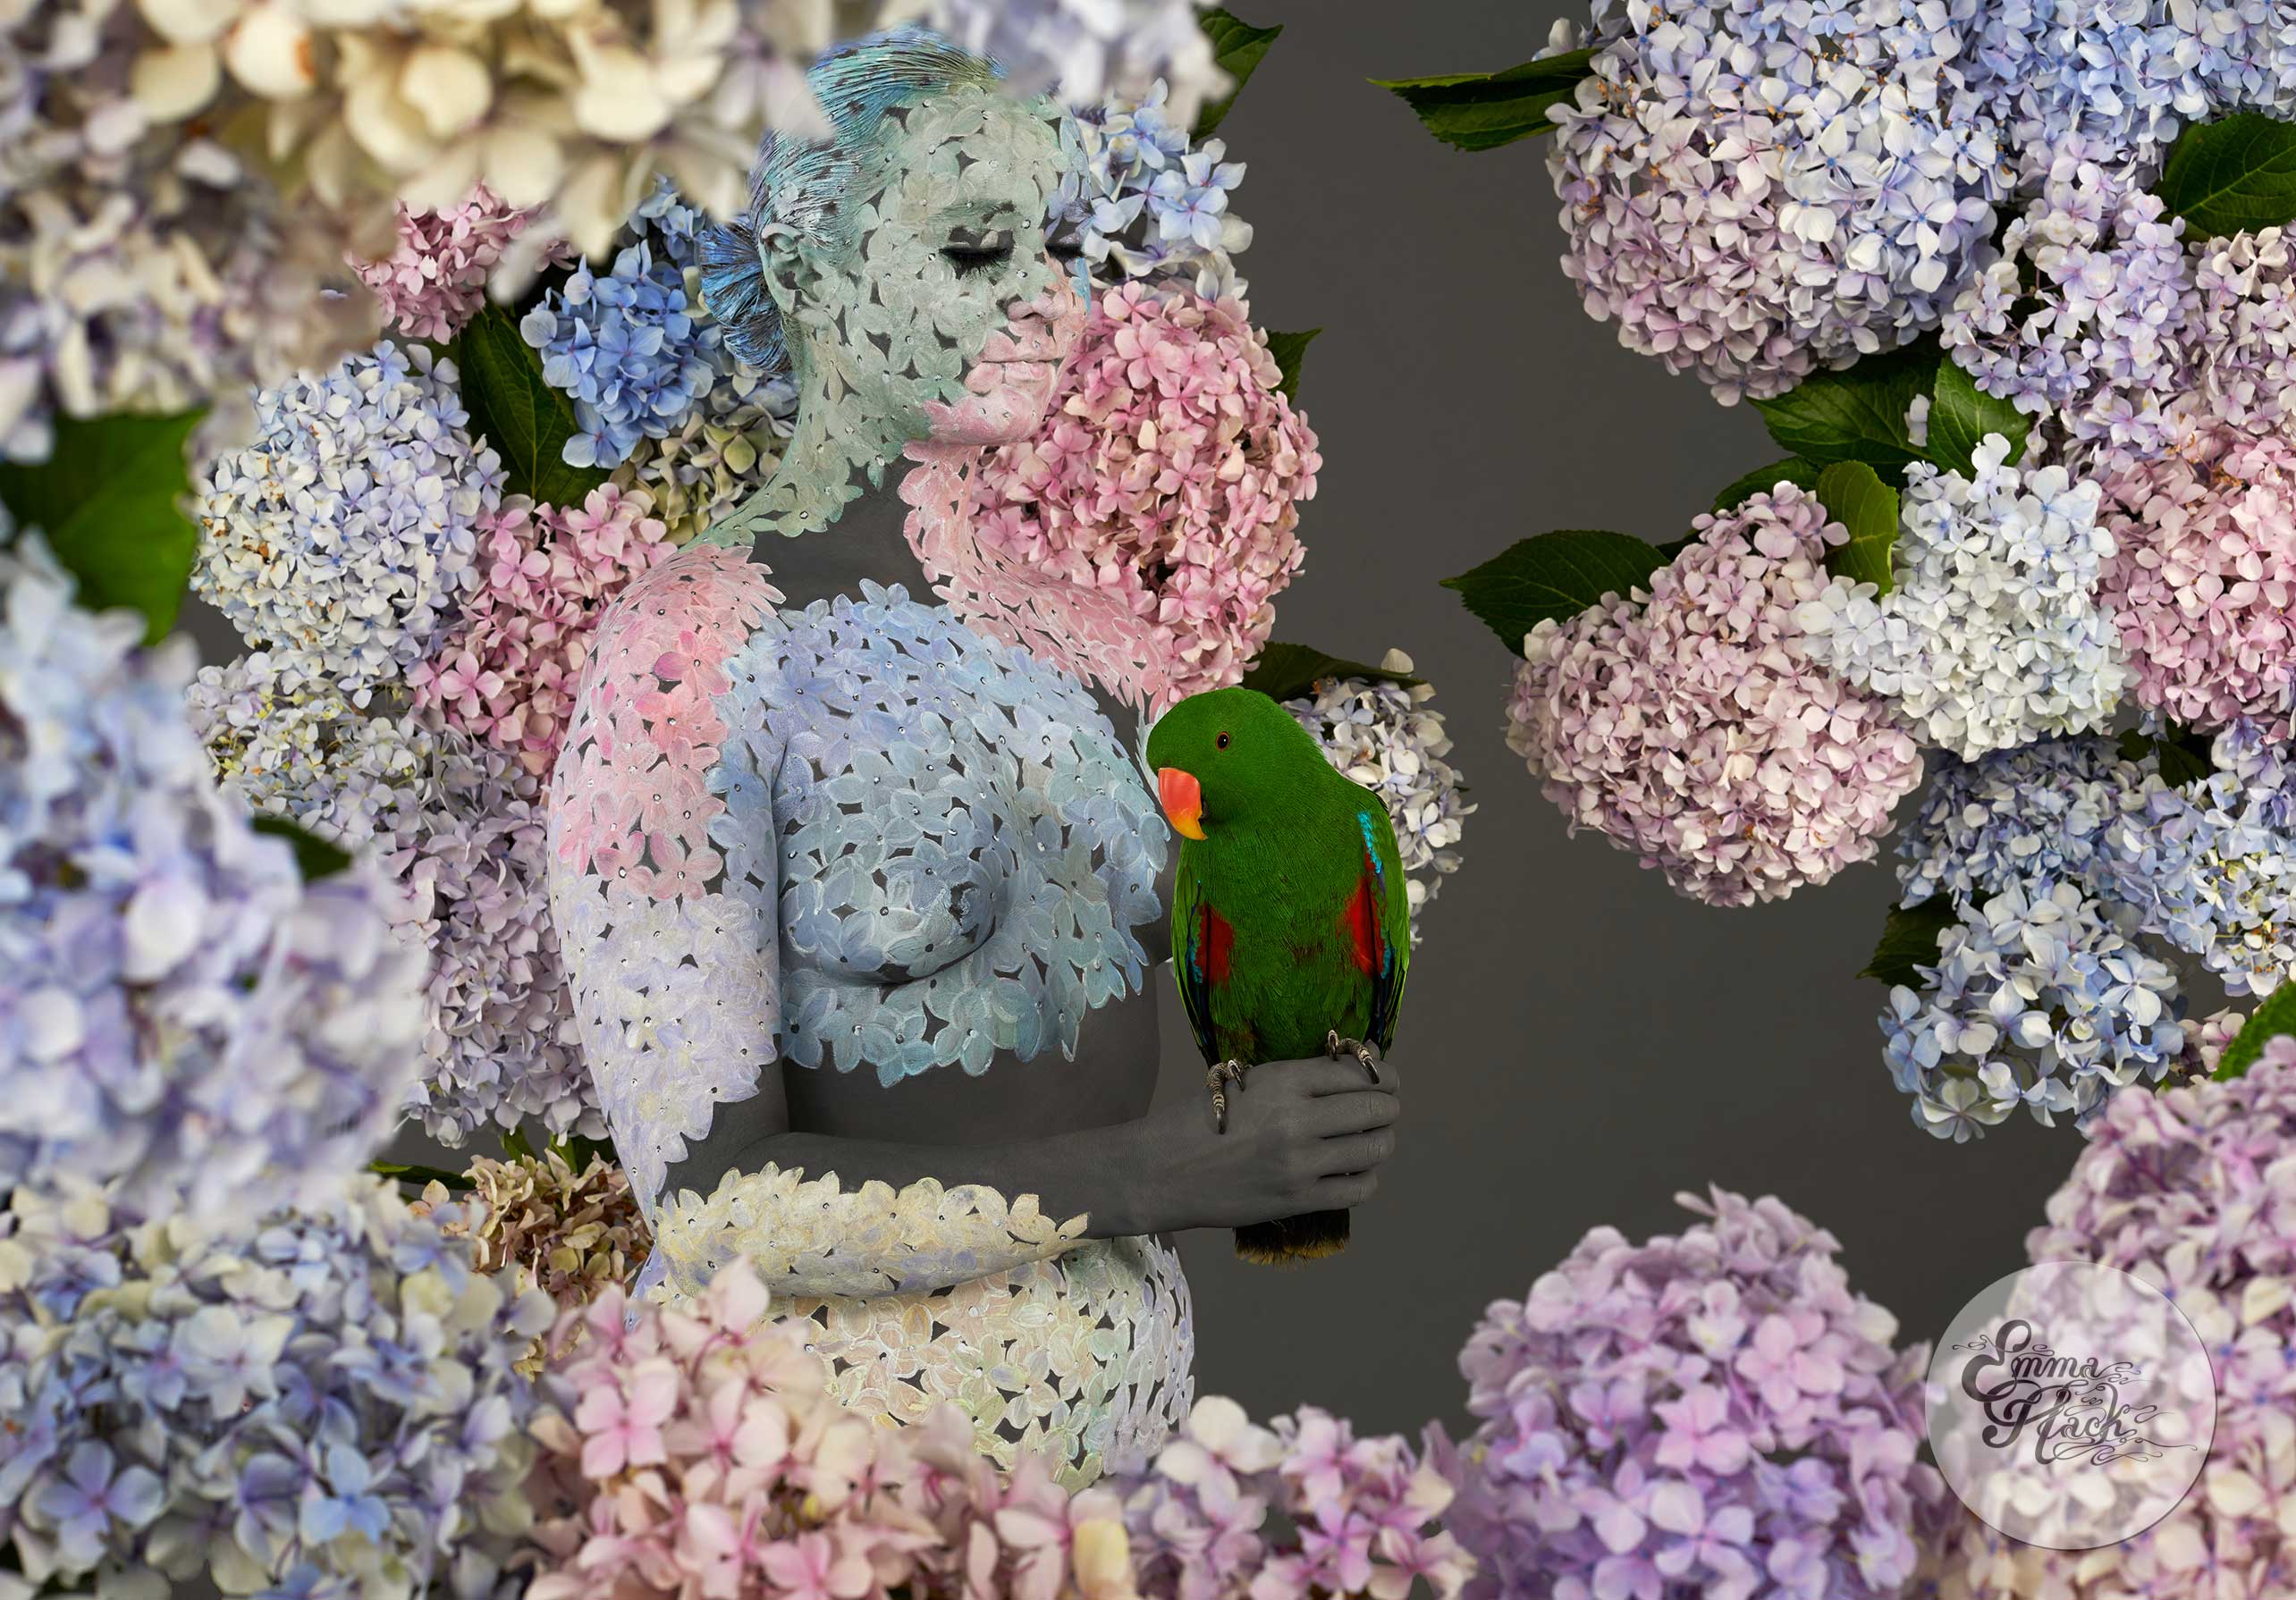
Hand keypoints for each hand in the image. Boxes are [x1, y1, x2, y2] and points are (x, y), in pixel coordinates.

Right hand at [1115, 1056, 1403, 1234]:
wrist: (1162, 1171)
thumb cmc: (1201, 1118)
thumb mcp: (1249, 1081)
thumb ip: (1304, 1075)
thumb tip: (1362, 1061)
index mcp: (1284, 1080)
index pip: (1358, 1071)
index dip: (1382, 1072)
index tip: (1384, 1076)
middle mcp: (1299, 1120)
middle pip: (1377, 1107)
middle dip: (1387, 1105)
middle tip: (1382, 1106)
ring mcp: (1301, 1164)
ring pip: (1376, 1148)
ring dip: (1381, 1140)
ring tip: (1369, 1138)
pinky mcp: (1299, 1200)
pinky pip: (1360, 1188)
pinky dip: (1365, 1177)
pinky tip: (1351, 1170)